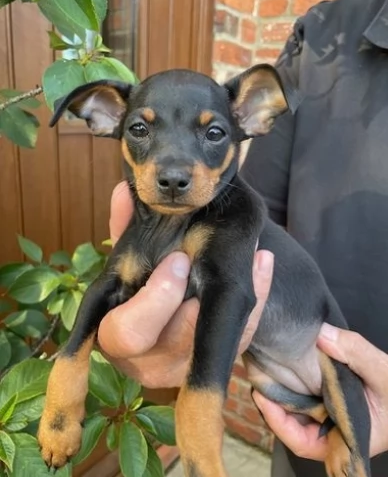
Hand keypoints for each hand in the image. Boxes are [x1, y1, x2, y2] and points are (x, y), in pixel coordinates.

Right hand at [97, 182, 273, 388]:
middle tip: (205, 265)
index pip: (126, 334)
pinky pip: (240, 339)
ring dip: (233, 298)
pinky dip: (254, 302)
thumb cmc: (144, 277)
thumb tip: (126, 191)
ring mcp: (182, 367)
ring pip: (211, 347)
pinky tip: (262, 262)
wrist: (172, 300)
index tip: (178, 260)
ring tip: (249, 253)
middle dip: (191, 309)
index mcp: (116, 335)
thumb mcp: (132, 252)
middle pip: (170, 348)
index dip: (154, 300)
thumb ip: (124, 227)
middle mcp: (146, 361)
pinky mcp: (214, 363)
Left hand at [252, 323, 387, 458]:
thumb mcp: (384, 373)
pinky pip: (305, 393)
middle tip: (255, 375)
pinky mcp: (329, 399)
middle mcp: (334, 431)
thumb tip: (321, 334)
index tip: (262, 399)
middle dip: (271, 402)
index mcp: (348, 438)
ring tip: (261, 366)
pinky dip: (291, 381)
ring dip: (278, 390)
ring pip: (296, 409)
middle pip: (292, 424)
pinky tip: (280, 364)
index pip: (304, 442)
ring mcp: (330, 415)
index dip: (279, 424)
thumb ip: (355, 353)